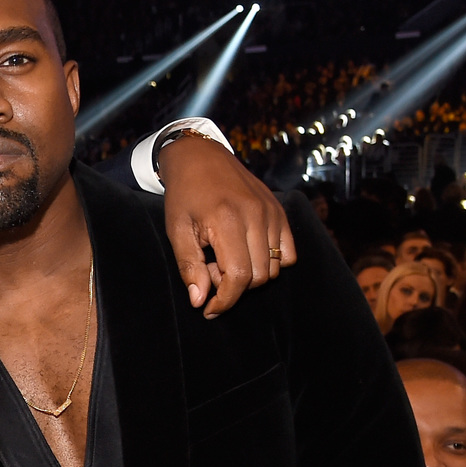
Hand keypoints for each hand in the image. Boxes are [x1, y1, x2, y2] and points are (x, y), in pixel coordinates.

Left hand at [157, 135, 294, 318]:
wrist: (200, 158)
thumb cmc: (184, 195)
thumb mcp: (177, 231)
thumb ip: (189, 267)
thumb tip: (200, 301)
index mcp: (227, 220)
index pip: (239, 276)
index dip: (225, 300)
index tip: (210, 309)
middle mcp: (256, 215)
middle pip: (258, 276)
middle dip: (233, 286)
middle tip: (210, 270)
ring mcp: (272, 212)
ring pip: (274, 268)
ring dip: (250, 275)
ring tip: (224, 257)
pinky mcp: (280, 211)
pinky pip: (288, 253)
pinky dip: (271, 263)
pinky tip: (246, 252)